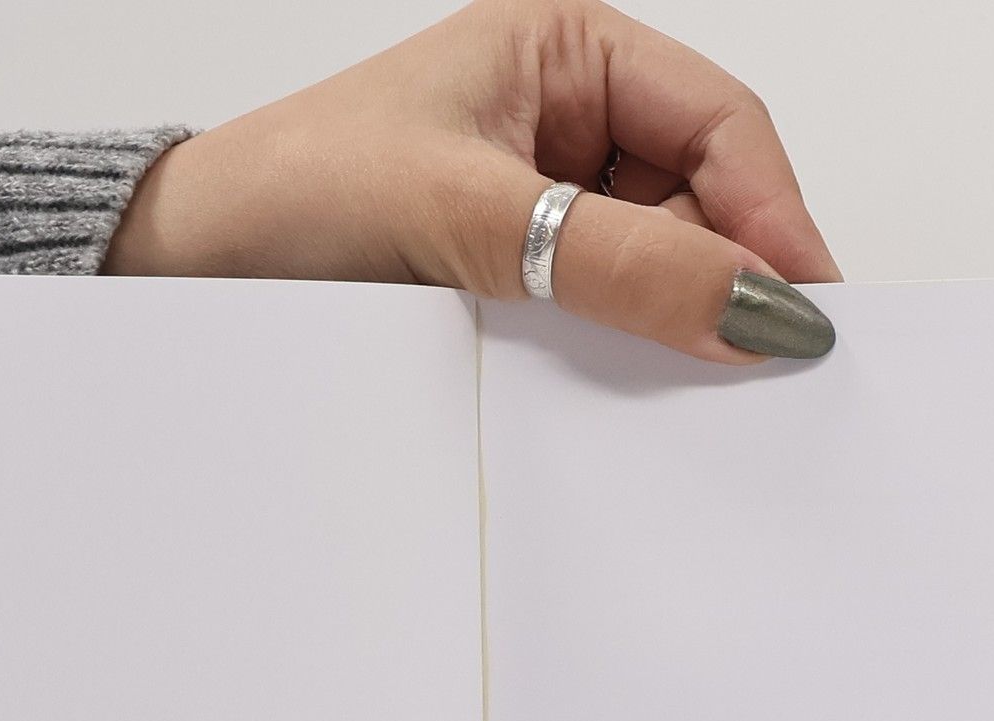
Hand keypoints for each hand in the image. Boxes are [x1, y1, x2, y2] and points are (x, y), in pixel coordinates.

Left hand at [105, 0, 838, 362]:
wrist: (188, 275)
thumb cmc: (293, 196)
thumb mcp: (471, 217)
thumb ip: (621, 263)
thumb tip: (756, 307)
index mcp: (567, 50)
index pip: (720, 127)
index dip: (774, 217)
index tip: (805, 312)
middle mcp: (569, 120)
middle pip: (707, 201)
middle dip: (735, 279)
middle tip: (765, 371)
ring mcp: (546, 204)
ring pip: (662, 266)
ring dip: (680, 326)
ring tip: (697, 392)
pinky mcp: (520, 278)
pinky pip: (607, 316)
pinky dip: (628, 357)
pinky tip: (633, 397)